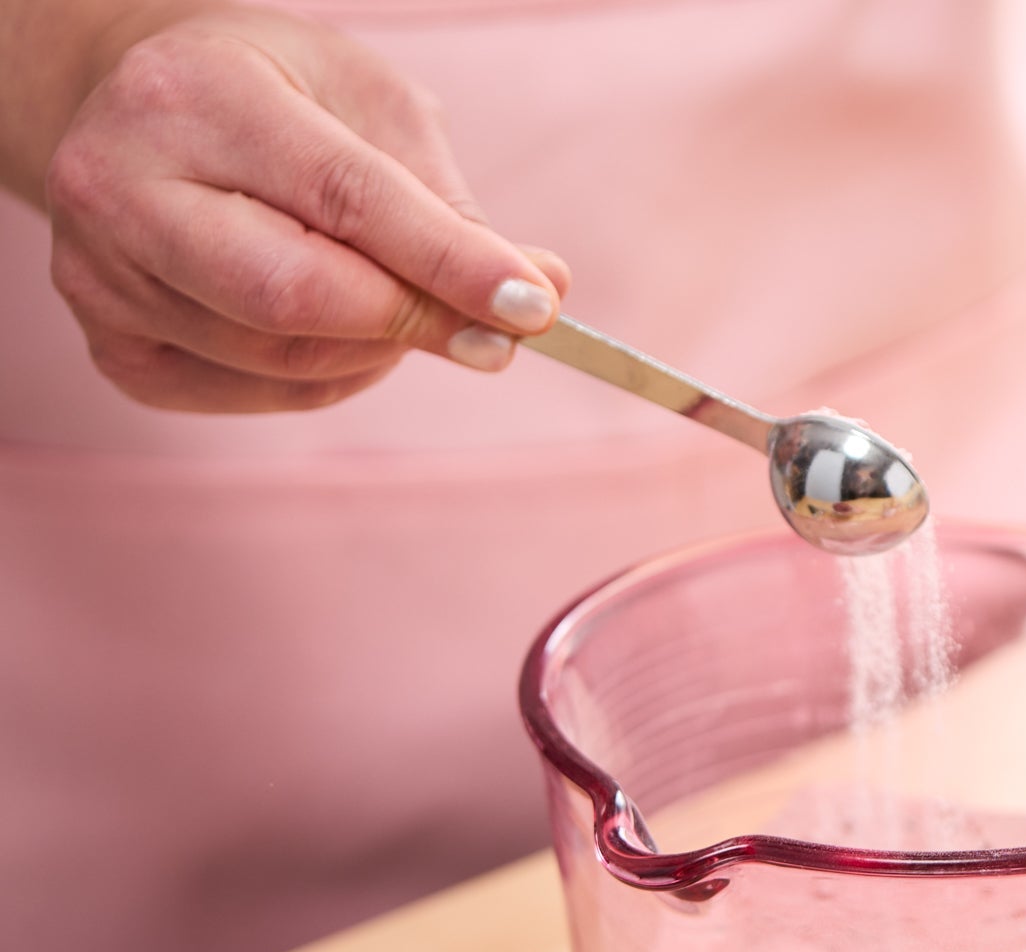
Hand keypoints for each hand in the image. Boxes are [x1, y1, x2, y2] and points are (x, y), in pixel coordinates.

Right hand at [41, 4, 565, 410]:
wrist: (141, 109)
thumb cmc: (276, 97)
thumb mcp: (368, 105)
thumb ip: (447, 204)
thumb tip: (538, 292)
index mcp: (194, 95)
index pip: (345, 199)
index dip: (449, 263)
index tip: (534, 306)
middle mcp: (119, 183)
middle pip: (297, 297)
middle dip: (416, 322)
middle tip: (494, 331)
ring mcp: (98, 274)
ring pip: (284, 360)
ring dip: (377, 350)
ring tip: (397, 302)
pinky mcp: (111, 346)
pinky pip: (252, 395)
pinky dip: (325, 377)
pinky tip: (333, 328)